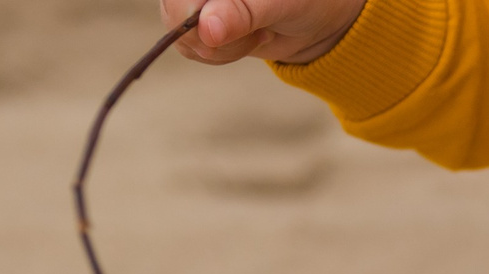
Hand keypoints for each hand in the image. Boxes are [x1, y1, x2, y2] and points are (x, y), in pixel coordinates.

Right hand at [162, 0, 361, 65]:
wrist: (314, 19)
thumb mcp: (277, 4)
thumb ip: (241, 14)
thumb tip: (206, 29)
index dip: (192, 18)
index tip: (221, 32)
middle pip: (174, 16)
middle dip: (215, 37)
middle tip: (258, 30)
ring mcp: (193, 2)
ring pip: (183, 38)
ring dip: (224, 48)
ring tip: (257, 30)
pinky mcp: (198, 23)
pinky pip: (192, 50)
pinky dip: (222, 54)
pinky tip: (248, 38)